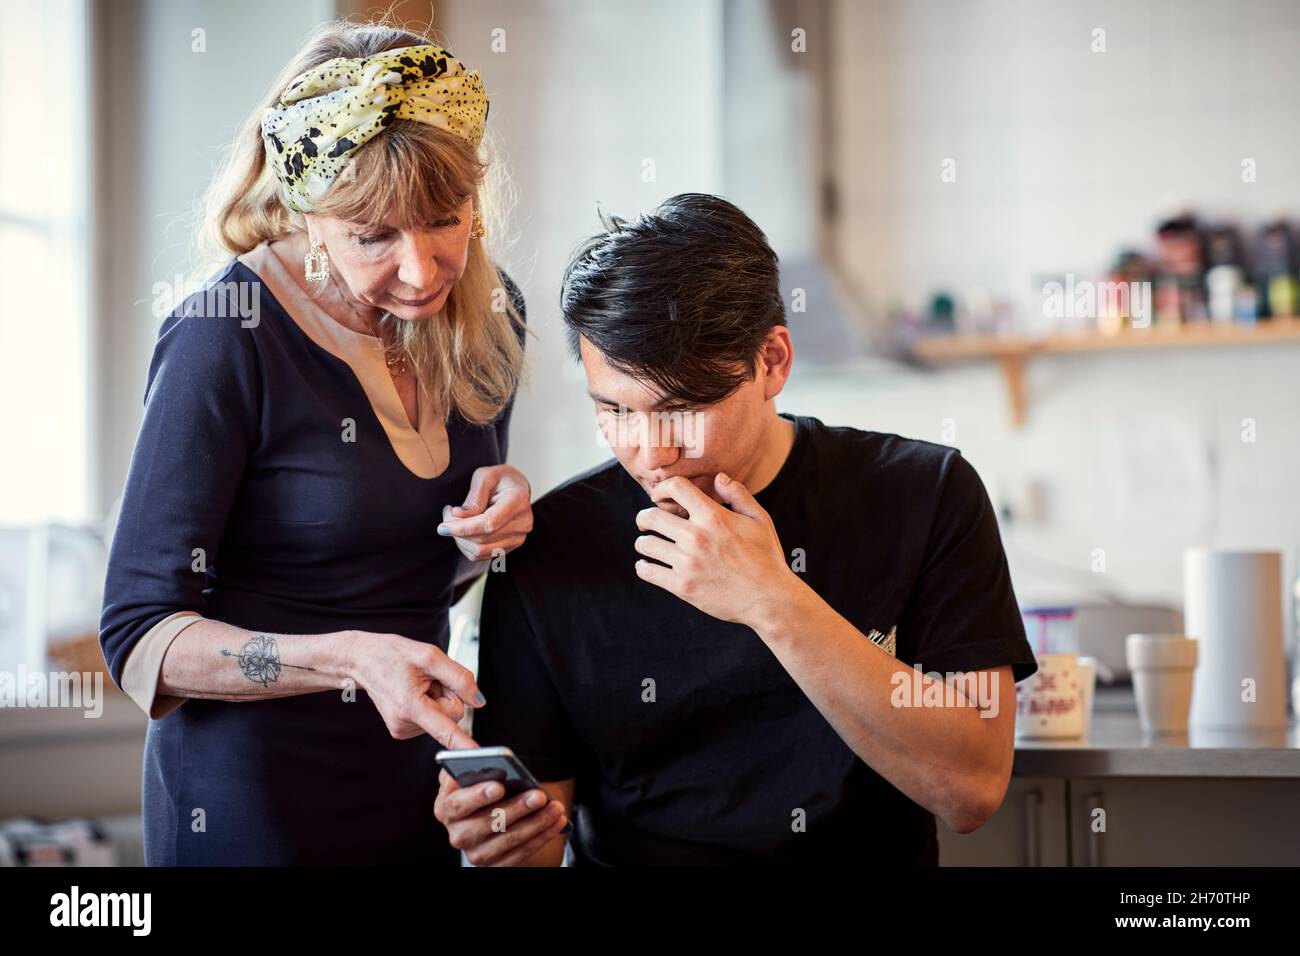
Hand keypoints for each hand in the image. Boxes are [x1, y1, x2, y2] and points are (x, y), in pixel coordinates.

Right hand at [346, 630, 482, 747]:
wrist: (363, 660)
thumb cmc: (393, 655)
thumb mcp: (430, 656)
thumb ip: (459, 678)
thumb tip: (478, 702)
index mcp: (410, 706)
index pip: (443, 729)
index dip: (461, 743)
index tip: (475, 754)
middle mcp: (404, 724)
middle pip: (453, 714)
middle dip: (447, 693)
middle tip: (426, 679)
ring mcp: (402, 730)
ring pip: (444, 716)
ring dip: (437, 696)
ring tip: (416, 684)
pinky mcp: (403, 730)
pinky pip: (434, 718)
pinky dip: (430, 702)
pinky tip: (414, 691)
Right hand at [434, 770, 568, 865]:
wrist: (486, 815)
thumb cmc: (478, 788)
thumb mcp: (466, 771)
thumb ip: (465, 758)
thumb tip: (474, 750)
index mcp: (445, 809)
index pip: (458, 804)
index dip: (478, 796)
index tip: (499, 786)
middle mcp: (458, 834)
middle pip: (487, 823)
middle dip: (516, 809)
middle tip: (538, 796)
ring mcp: (476, 853)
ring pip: (508, 840)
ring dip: (536, 823)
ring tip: (555, 807)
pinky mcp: (495, 865)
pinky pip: (521, 854)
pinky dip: (542, 837)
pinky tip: (556, 822)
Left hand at [438, 464, 533, 561]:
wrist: (516, 488)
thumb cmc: (500, 479)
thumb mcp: (485, 477)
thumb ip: (473, 497)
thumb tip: (459, 516)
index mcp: (518, 502)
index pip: (489, 523)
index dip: (463, 528)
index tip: (442, 528)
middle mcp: (522, 523)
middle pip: (482, 539)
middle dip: (457, 530)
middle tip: (447, 514)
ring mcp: (518, 537)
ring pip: (480, 551)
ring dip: (460, 540)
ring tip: (455, 521)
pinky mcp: (510, 546)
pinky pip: (481, 555)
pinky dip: (466, 545)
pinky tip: (464, 530)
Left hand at [633, 473, 798, 626]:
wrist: (768, 599)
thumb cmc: (766, 557)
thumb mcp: (760, 520)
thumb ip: (738, 495)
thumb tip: (718, 478)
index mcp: (714, 517)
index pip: (675, 487)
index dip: (662, 487)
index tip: (658, 496)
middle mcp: (697, 537)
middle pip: (651, 516)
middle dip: (644, 517)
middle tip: (645, 522)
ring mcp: (688, 563)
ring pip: (646, 544)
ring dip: (644, 542)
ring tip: (648, 543)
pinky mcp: (683, 586)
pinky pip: (649, 572)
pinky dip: (643, 567)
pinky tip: (647, 565)